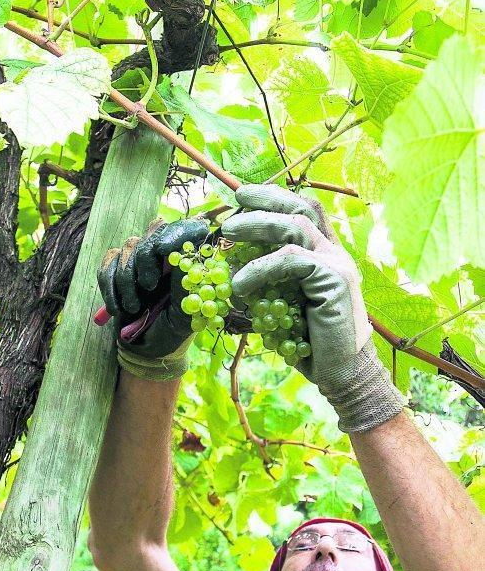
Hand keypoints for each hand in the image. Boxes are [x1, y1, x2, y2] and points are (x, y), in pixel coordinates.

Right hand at [98, 218, 208, 380]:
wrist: (146, 350)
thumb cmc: (172, 332)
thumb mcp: (186, 315)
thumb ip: (186, 286)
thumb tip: (186, 255)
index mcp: (185, 263)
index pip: (184, 230)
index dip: (175, 232)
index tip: (164, 250)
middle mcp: (163, 256)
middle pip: (151, 233)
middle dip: (146, 260)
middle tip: (149, 288)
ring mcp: (138, 261)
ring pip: (126, 250)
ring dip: (127, 283)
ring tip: (135, 309)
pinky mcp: (116, 271)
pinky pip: (107, 267)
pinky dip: (109, 288)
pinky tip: (117, 309)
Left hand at [222, 184, 403, 432]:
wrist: (343, 373)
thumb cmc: (313, 345)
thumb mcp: (284, 308)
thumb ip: (269, 286)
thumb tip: (232, 274)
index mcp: (326, 255)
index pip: (305, 212)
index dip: (275, 198)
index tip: (243, 197)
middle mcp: (335, 253)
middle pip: (301, 208)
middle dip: (266, 199)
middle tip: (235, 201)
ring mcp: (337, 264)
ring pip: (295, 226)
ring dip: (257, 224)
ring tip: (228, 232)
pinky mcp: (334, 279)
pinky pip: (291, 260)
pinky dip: (260, 267)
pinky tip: (239, 283)